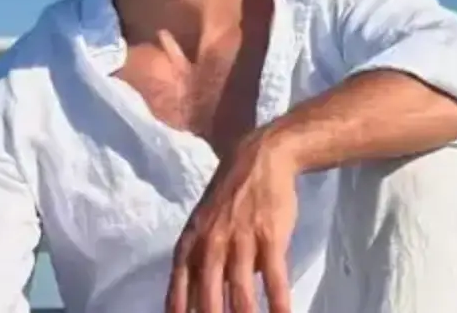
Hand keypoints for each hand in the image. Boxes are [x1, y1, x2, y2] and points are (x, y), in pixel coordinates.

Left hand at [166, 131, 299, 312]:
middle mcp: (211, 245)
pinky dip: (278, 305)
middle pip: (207, 298)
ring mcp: (240, 241)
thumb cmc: (230, 196)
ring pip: (240, 294)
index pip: (179, 289)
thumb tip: (204, 299)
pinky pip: (274, 280)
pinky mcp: (269, 237)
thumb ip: (202, 260)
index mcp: (190, 243)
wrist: (259, 158)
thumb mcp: (204, 224)